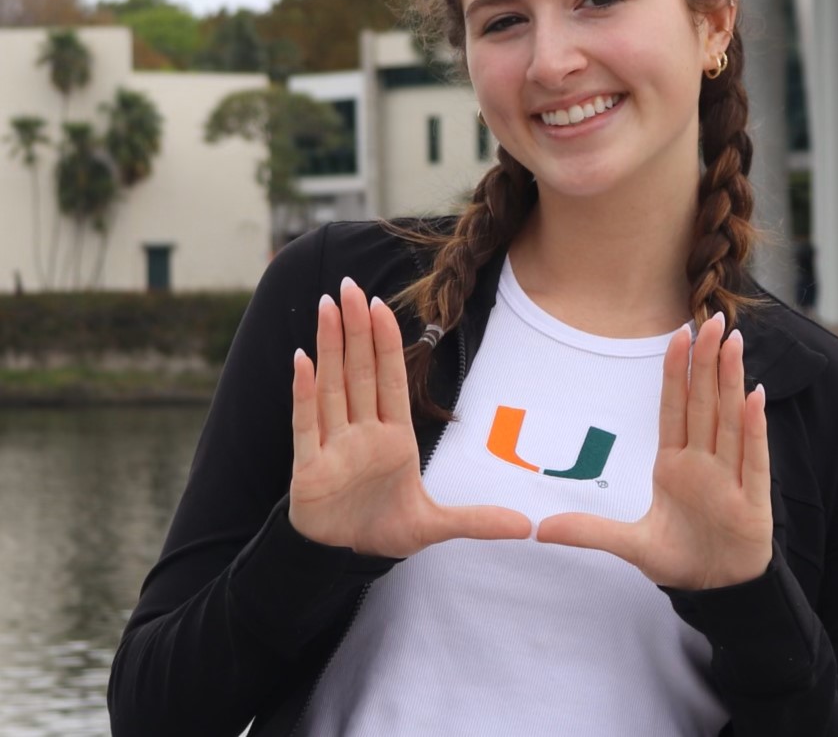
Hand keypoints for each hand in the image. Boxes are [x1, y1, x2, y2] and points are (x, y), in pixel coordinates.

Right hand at [289, 277, 531, 557]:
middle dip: (355, 329)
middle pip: (359, 371)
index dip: (386, 342)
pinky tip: (301, 360)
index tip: (381, 305)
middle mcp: (362, 432)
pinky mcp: (309, 467)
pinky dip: (303, 393)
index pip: (390, 379)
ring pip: (332, 386)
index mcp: (393, 436)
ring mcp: (334, 446)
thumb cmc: (385, 527)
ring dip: (328, 347)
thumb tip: (527, 526)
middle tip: (350, 287)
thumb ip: (477, 520)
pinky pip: (306, 423)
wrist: (343, 558)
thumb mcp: (435, 525)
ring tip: (326, 307)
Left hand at [536, 312, 772, 589]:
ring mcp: (729, 477)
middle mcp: (704, 461)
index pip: (675, 407)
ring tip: (732, 342)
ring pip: (730, 419)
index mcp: (675, 463)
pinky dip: (755, 427)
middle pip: (704, 402)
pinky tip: (754, 396)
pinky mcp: (753, 500)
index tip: (678, 333)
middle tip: (710, 319)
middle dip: (706, 361)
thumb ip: (590, 531)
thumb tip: (540, 529)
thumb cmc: (679, 557)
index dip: (676, 371)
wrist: (717, 591)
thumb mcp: (630, 545)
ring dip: (731, 381)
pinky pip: (754, 457)